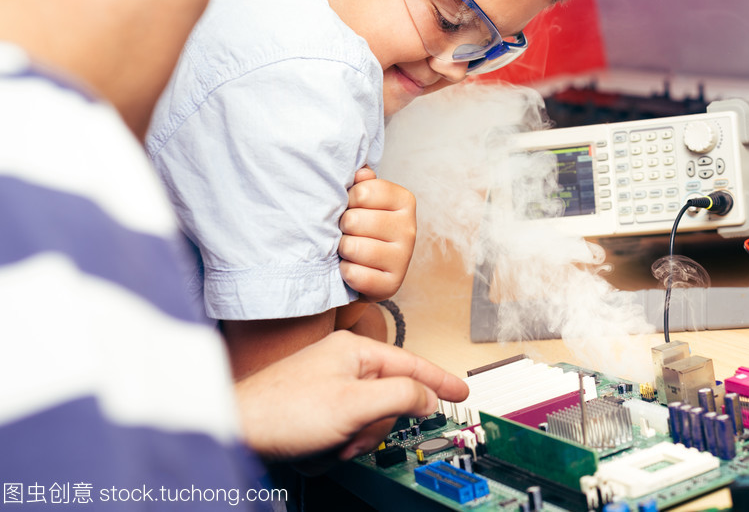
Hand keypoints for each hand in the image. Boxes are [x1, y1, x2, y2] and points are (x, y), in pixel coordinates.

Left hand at [235, 330, 468, 460]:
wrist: (236, 429)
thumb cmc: (284, 410)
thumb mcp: (354, 403)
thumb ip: (400, 395)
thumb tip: (427, 397)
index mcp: (355, 351)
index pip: (412, 363)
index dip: (439, 380)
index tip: (460, 392)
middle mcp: (343, 364)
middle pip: (389, 399)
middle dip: (375, 427)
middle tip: (354, 437)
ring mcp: (328, 386)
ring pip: (367, 419)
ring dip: (353, 440)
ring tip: (329, 445)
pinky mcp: (316, 408)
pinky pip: (344, 429)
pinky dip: (335, 444)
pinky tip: (316, 448)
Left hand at [338, 167, 415, 300]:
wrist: (366, 272)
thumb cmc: (362, 230)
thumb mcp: (362, 202)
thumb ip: (362, 184)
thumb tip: (361, 172)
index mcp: (404, 201)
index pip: (362, 191)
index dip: (347, 200)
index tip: (351, 208)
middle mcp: (410, 228)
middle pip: (354, 220)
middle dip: (342, 228)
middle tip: (348, 233)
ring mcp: (403, 258)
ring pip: (353, 247)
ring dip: (342, 251)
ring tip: (349, 251)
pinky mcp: (392, 284)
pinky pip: (355, 274)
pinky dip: (346, 272)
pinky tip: (352, 269)